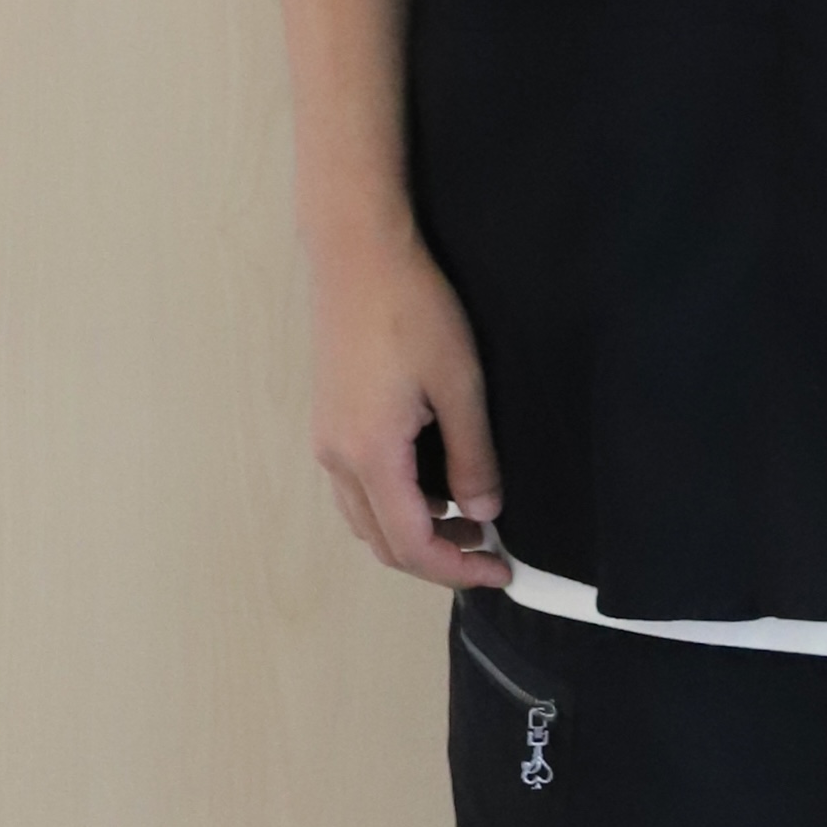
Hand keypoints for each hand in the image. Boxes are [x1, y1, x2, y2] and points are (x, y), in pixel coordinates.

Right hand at [303, 222, 510, 589]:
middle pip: (383, 542)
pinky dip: (394, 504)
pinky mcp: (329, 422)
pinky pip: (357, 489)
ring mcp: (327, 441)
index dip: (457, 569)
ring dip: (414, 532)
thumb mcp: (458, 382)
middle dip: (437, 557)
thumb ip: (472, 454)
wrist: (357, 254)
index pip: (411, 545)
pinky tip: (432, 481)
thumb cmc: (410, 308)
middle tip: (488, 550)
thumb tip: (484, 512)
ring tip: (467, 517)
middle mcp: (338, 460)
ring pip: (367, 519)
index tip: (499, 571)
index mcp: (370, 456)